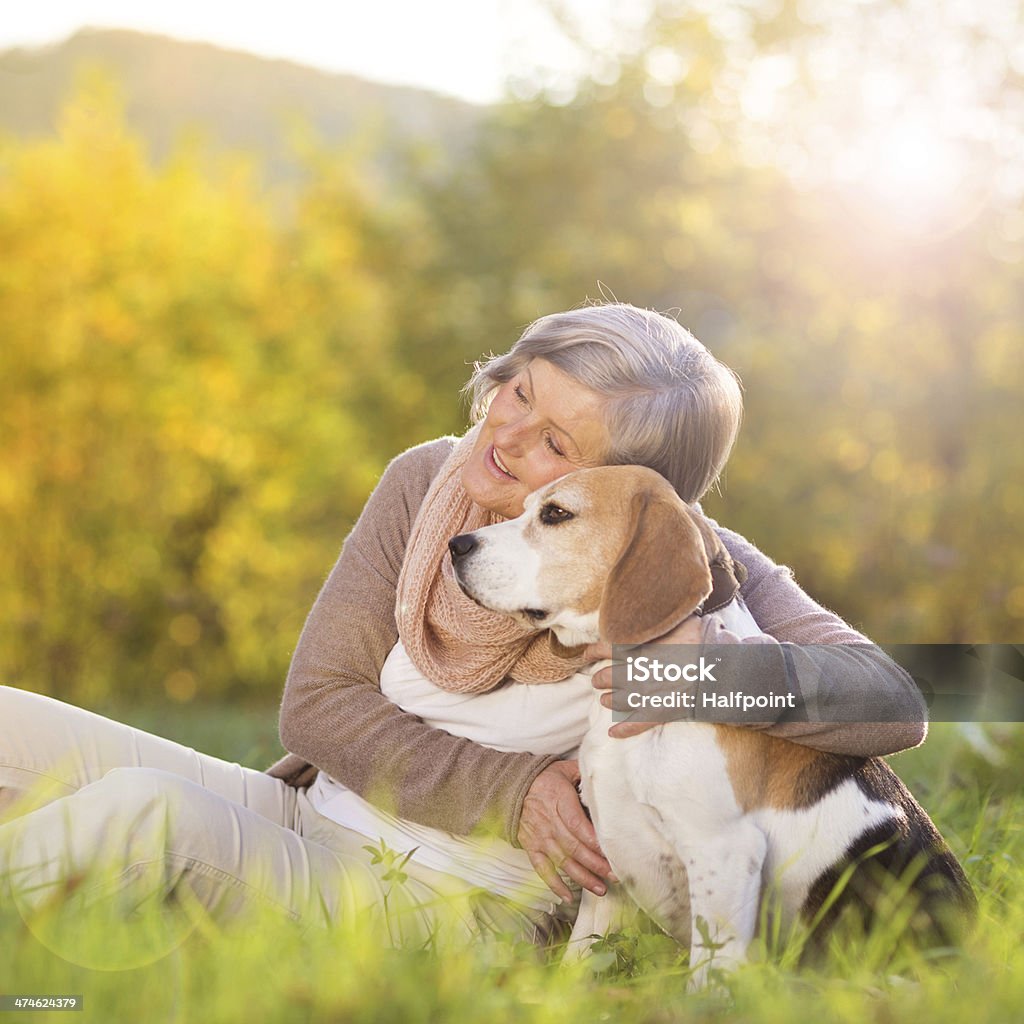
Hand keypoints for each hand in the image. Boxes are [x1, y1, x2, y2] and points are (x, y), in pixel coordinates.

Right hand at [518, 760, 613, 901]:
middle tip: (614, 875)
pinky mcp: (532, 848)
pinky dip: (555, 884)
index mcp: (559, 800)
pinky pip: (543, 869)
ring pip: (562, 861)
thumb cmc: (543, 778)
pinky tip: (569, 897)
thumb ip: (583, 775)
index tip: (610, 851)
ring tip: (601, 889)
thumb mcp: (563, 770)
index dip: (593, 840)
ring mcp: (540, 837)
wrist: (512, 787)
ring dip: (582, 877)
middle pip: (574, 847)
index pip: (577, 824)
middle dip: (595, 864)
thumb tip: (606, 777)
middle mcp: (549, 822)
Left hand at [587, 615, 703, 737]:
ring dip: (607, 700)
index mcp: (638, 649)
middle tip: (597, 679)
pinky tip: (613, 732)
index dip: (592, 652)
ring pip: (617, 701)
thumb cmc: (699, 637)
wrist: (719, 663)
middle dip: (599, 679)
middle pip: (606, 677)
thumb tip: (645, 610)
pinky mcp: (661, 712)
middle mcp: (637, 673)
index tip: (586, 654)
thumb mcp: (674, 619)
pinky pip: (637, 724)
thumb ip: (654, 619)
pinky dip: (623, 729)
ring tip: (604, 700)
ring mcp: (648, 694)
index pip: (605, 649)